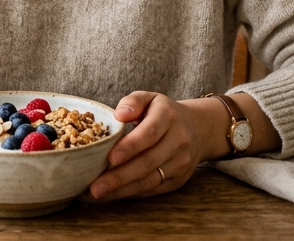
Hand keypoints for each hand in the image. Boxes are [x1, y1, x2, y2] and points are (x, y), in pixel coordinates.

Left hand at [85, 92, 228, 201]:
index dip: (130, 147)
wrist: (198, 129)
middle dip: (119, 176)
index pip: (150, 133)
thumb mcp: (150, 98)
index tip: (110, 158)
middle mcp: (179, 141)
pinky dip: (131, 194)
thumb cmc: (163, 113)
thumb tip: (119, 115)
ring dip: (122, 190)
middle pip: (148, 162)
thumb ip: (133, 102)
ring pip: (150, 180)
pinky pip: (153, 190)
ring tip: (98, 194)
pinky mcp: (179, 180)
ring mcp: (181, 163)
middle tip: (95, 187)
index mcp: (168, 117)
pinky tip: (113, 195)